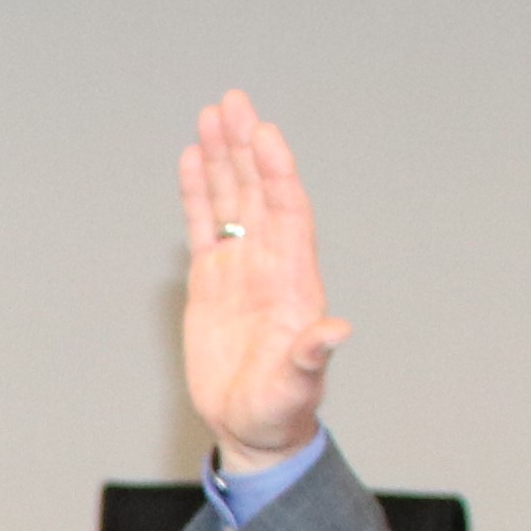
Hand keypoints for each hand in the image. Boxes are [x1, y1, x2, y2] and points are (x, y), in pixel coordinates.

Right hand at [175, 89, 348, 466]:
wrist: (253, 428)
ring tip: (211, 114)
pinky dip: (198, 192)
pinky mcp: (211, 281)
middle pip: (257, 191)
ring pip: (231, 199)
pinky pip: (204, 226)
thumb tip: (337, 331)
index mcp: (294, 279)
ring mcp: (240, 268)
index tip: (263, 132)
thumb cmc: (282, 409)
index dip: (276, 171)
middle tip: (232, 102)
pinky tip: (193, 158)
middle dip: (246, 147)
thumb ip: (313, 355)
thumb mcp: (299, 385)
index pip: (286, 211)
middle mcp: (269, 263)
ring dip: (223, 158)